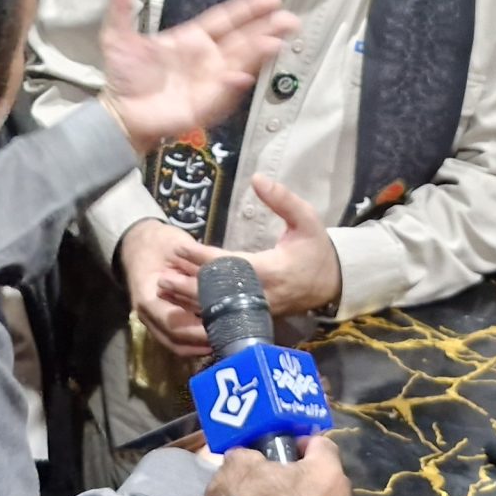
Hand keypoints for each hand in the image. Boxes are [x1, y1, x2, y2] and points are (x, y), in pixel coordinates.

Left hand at [99, 0, 297, 152]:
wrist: (119, 113)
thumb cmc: (125, 76)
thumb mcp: (119, 37)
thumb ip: (121, 7)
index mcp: (193, 39)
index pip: (226, 20)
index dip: (248, 10)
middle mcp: (209, 59)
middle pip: (243, 41)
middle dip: (267, 29)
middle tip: (290, 19)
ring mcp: (211, 82)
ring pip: (241, 64)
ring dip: (258, 53)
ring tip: (276, 41)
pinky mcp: (206, 106)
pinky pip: (223, 94)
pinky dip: (233, 84)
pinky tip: (242, 74)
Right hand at [118, 219, 216, 356]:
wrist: (139, 242)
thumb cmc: (160, 243)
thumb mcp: (178, 247)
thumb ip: (195, 267)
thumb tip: (221, 285)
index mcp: (147, 296)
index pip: (172, 322)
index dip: (197, 330)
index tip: (222, 328)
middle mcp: (147, 314)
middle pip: (175, 341)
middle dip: (202, 344)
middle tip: (229, 340)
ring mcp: (152, 320)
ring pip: (177, 345)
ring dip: (200, 347)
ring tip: (225, 343)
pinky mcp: (160, 322)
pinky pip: (177, 340)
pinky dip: (195, 343)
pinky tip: (215, 338)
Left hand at [159, 175, 342, 320]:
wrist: (333, 284)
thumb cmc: (317, 249)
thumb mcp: (308, 220)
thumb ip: (284, 200)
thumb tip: (258, 179)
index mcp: (271, 270)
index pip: (229, 264)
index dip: (202, 258)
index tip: (179, 248)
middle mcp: (261, 295)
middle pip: (218, 294)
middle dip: (188, 286)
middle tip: (162, 276)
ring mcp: (257, 310)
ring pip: (218, 309)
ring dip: (189, 300)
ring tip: (164, 289)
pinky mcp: (255, 316)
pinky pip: (224, 317)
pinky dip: (202, 311)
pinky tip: (181, 304)